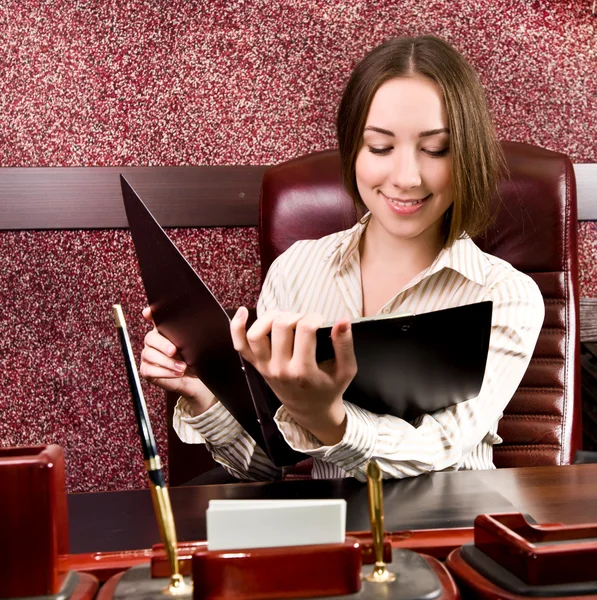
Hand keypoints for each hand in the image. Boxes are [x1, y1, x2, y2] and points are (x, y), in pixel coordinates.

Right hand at [139, 307, 216, 415]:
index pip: (154, 317)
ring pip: (149, 354)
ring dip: (167, 362)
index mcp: (166, 330)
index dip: (150, 313)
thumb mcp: (202, 344)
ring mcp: (149, 355)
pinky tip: (176, 374)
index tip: (148, 313)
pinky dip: (163, 372)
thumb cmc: (200, 360)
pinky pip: (148, 370)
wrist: (201, 382)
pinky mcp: (147, 371)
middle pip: (150, 337)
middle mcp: (154, 341)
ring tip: (182, 368)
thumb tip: (210, 321)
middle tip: (174, 351)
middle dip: (163, 344)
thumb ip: (200, 332)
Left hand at [230, 307, 356, 444]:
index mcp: (304, 371)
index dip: (315, 317)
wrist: (310, 410)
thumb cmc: (330, 388)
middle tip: (305, 321)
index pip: (305, 329)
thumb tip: (343, 319)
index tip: (321, 321)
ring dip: (271, 317)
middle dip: (296, 315)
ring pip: (256, 333)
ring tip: (285, 317)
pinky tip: (244, 311)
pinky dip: (237, 326)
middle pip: (281, 326)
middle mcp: (280, 369)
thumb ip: (345, 345)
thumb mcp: (346, 370)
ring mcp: (265, 367)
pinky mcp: (256, 365)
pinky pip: (239, 345)